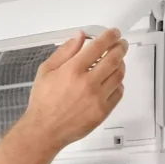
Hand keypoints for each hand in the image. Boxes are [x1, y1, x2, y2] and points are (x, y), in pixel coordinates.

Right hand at [17, 28, 128, 151]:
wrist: (44, 129)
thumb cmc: (43, 102)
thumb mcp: (46, 71)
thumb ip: (64, 51)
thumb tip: (80, 36)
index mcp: (73, 70)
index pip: (99, 46)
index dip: (110, 36)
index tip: (113, 33)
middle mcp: (87, 82)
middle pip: (114, 58)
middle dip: (120, 47)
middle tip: (120, 44)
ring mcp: (97, 98)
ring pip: (119, 75)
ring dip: (121, 64)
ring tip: (117, 61)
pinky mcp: (103, 111)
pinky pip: (118, 92)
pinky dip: (118, 84)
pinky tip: (113, 81)